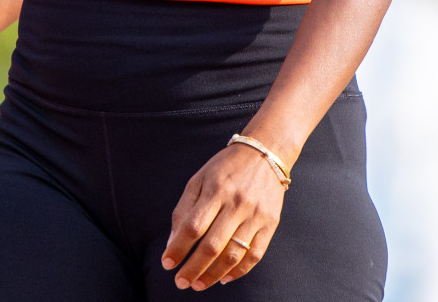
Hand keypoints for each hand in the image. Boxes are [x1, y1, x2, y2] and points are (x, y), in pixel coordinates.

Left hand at [160, 144, 285, 289]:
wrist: (265, 154)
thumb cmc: (225, 168)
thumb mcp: (199, 179)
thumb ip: (184, 209)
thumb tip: (173, 242)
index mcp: (215, 190)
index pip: (193, 227)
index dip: (178, 248)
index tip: (167, 263)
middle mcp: (237, 203)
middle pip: (212, 245)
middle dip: (194, 268)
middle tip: (181, 282)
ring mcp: (256, 215)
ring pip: (234, 254)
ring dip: (214, 274)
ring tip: (199, 284)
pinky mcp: (270, 223)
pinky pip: (255, 254)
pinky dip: (239, 271)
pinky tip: (224, 278)